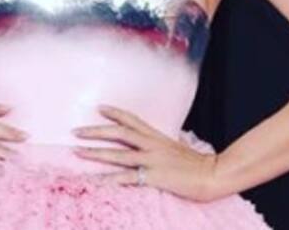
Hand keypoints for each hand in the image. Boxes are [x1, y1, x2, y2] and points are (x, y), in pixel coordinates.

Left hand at [72, 104, 223, 201]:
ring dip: (95, 153)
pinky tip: (95, 181)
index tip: (99, 107)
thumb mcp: (177, 148)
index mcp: (157, 136)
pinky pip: (127, 177)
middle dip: (95, 131)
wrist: (212, 174)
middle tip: (76, 131)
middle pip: (118, 132)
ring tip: (77, 151)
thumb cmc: (196, 163)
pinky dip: (109, 179)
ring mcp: (151, 160)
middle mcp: (151, 144)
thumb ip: (164, 145)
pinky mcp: (153, 176)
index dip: (114, 112)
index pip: (131, 119)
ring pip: (117, 154)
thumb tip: (158, 144)